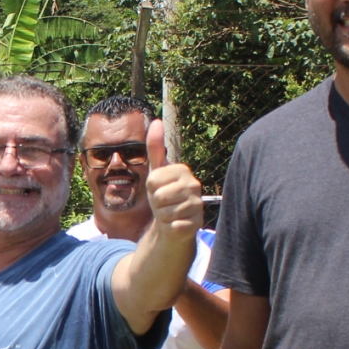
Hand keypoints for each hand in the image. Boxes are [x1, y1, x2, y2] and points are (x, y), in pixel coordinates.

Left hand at [144, 117, 203, 232]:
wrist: (172, 221)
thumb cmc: (164, 194)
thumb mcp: (157, 171)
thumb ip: (156, 147)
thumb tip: (156, 121)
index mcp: (182, 170)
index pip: (153, 180)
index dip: (151, 188)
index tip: (159, 189)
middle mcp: (194, 184)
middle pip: (158, 197)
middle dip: (156, 203)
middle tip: (164, 203)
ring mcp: (197, 204)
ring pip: (165, 212)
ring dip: (163, 216)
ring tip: (170, 212)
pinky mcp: (197, 223)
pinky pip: (173, 225)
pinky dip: (170, 226)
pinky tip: (176, 223)